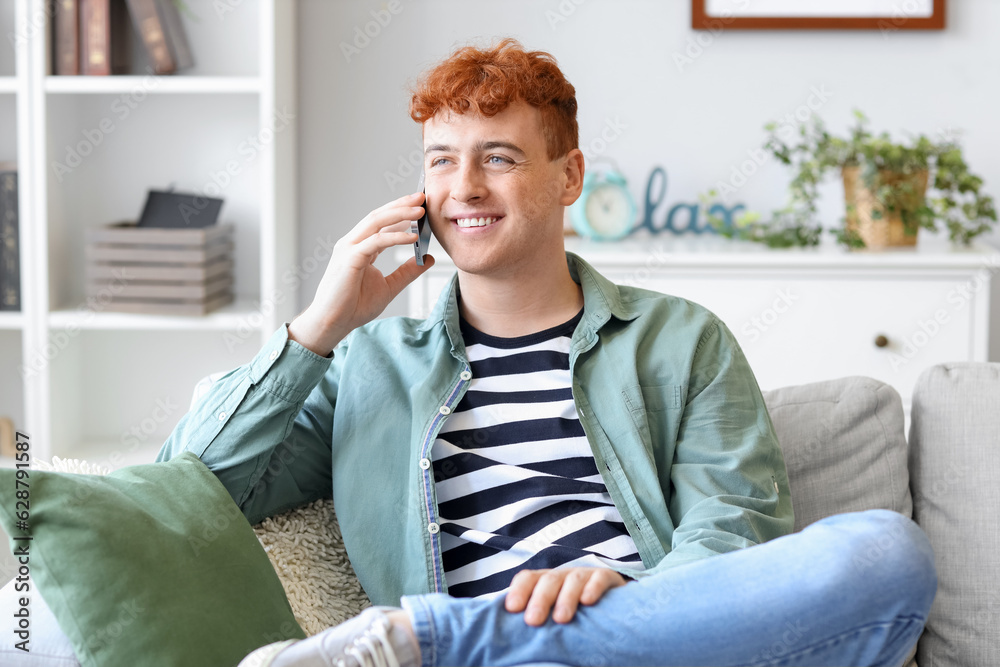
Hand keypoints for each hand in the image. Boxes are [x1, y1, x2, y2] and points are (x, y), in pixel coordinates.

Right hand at [289, 192, 433, 354]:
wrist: (333, 324)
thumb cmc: (354, 306)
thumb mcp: (390, 286)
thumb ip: (407, 271)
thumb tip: (427, 258)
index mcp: (360, 248)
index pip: (382, 224)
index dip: (401, 213)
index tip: (421, 206)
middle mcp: (353, 243)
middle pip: (379, 216)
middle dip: (401, 205)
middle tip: (422, 197)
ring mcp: (349, 248)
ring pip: (376, 222)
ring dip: (399, 214)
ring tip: (420, 210)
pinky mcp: (349, 258)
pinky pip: (376, 242)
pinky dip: (395, 237)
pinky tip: (413, 236)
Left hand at [504, 567, 627, 625]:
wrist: (613, 604)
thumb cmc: (575, 613)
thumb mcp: (552, 614)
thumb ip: (536, 620)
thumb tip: (509, 639)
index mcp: (545, 582)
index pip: (528, 578)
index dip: (519, 590)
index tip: (512, 608)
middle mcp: (563, 576)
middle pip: (549, 580)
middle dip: (540, 599)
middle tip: (533, 620)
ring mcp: (585, 575)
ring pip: (573, 580)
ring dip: (566, 598)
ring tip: (561, 619)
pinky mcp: (606, 578)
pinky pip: (599, 578)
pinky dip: (593, 588)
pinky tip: (588, 601)